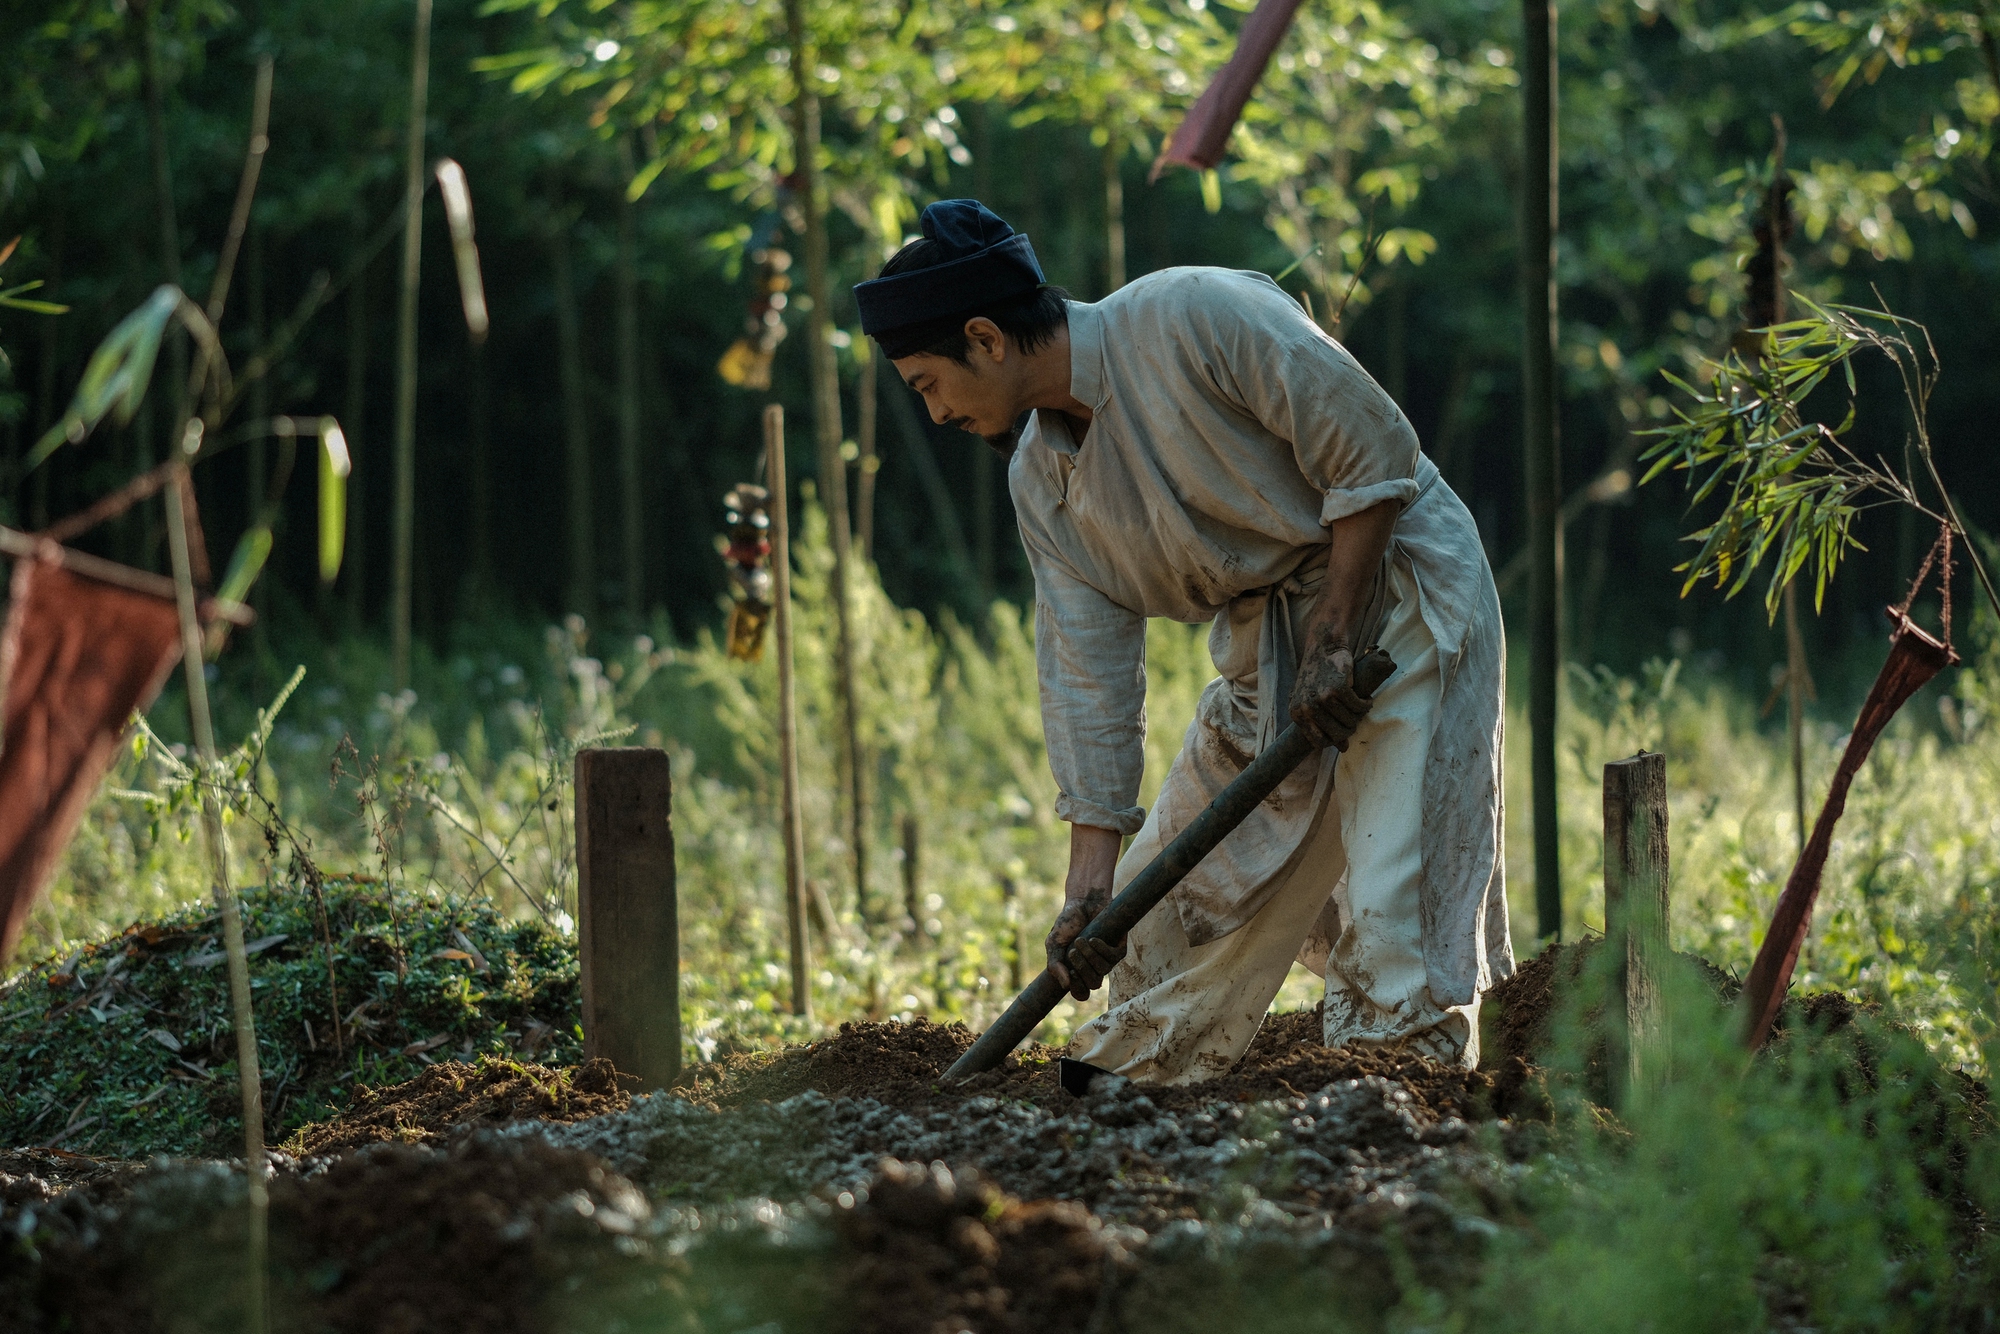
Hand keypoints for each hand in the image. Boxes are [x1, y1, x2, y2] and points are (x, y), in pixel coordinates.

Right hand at [1046, 885, 1125, 1000]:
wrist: (1082, 902)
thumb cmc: (1068, 923)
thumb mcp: (1053, 943)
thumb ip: (1054, 964)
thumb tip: (1065, 985)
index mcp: (1078, 972)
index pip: (1082, 994)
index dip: (1078, 989)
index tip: (1070, 973)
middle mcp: (1094, 969)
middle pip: (1093, 984)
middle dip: (1082, 968)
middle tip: (1072, 952)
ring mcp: (1107, 960)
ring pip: (1103, 971)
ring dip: (1090, 955)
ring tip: (1081, 940)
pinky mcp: (1119, 949)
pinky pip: (1113, 957)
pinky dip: (1101, 948)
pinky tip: (1093, 938)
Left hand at [1288, 627, 1374, 751]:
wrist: (1322, 647)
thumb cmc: (1317, 675)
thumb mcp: (1311, 701)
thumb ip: (1323, 725)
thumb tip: (1343, 748)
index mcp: (1297, 713)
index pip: (1318, 742)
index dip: (1334, 741)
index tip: (1342, 733)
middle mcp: (1308, 708)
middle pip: (1337, 734)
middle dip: (1350, 729)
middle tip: (1355, 720)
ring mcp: (1323, 698)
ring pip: (1350, 721)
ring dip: (1359, 716)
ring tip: (1360, 707)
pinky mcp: (1339, 688)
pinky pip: (1358, 706)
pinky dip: (1365, 705)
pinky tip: (1366, 700)